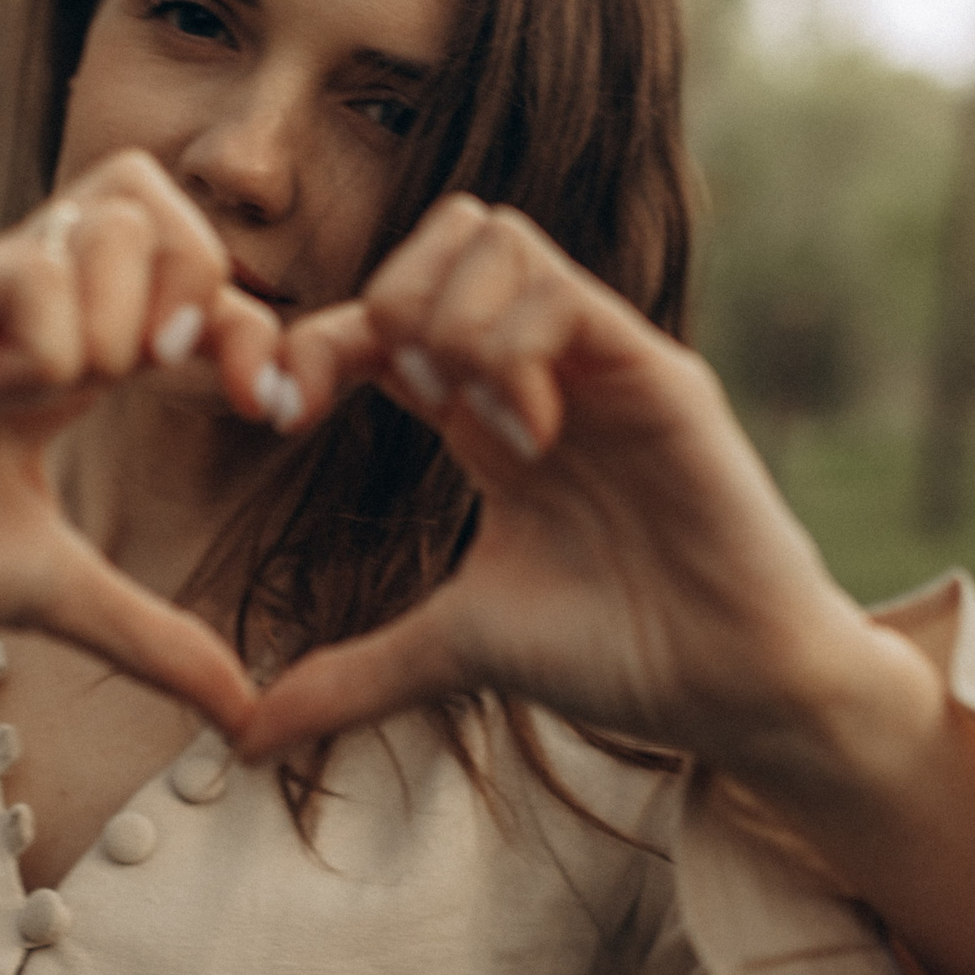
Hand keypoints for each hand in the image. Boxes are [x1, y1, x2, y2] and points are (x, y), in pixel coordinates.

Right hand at [0, 148, 280, 731]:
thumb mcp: (53, 595)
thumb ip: (151, 636)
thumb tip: (246, 714)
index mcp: (64, 351)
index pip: (186, 270)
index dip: (249, 323)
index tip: (269, 408)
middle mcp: (17, 303)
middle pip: (152, 198)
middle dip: (203, 285)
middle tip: (176, 373)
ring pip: (110, 214)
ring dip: (122, 319)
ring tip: (55, 402)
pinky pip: (28, 269)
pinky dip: (50, 341)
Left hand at [235, 195, 920, 770]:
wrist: (729, 689)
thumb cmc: (616, 657)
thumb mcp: (453, 652)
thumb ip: (351, 676)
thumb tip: (246, 740)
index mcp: (486, 414)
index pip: (385, 315)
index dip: (316, 339)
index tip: (280, 413)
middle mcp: (541, 368)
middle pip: (445, 234)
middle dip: (384, 298)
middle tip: (397, 396)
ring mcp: (601, 361)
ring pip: (498, 237)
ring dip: (453, 319)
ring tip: (476, 423)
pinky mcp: (658, 373)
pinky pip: (563, 291)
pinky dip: (517, 348)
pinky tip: (528, 436)